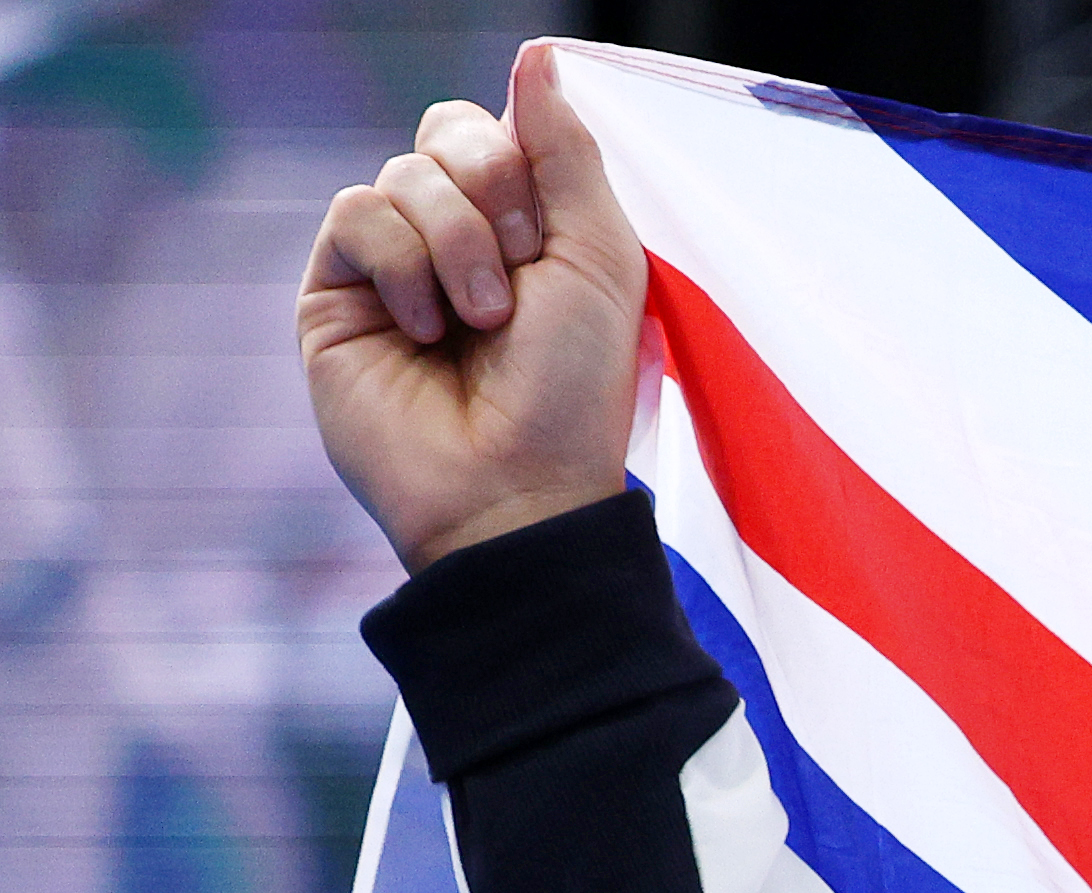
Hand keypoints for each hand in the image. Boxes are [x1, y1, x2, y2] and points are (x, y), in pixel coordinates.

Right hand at [301, 43, 649, 574]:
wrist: (514, 486)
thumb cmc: (573, 389)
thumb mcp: (599, 257)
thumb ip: (567, 153)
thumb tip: (535, 53)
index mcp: (525, 229)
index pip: (500, 131)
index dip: (522, 163)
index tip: (549, 240)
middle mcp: (456, 238)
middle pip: (446, 134)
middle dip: (491, 194)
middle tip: (517, 278)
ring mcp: (393, 263)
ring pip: (403, 176)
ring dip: (455, 243)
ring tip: (478, 322)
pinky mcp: (337, 289)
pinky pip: (356, 213)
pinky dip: (402, 264)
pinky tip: (424, 329)